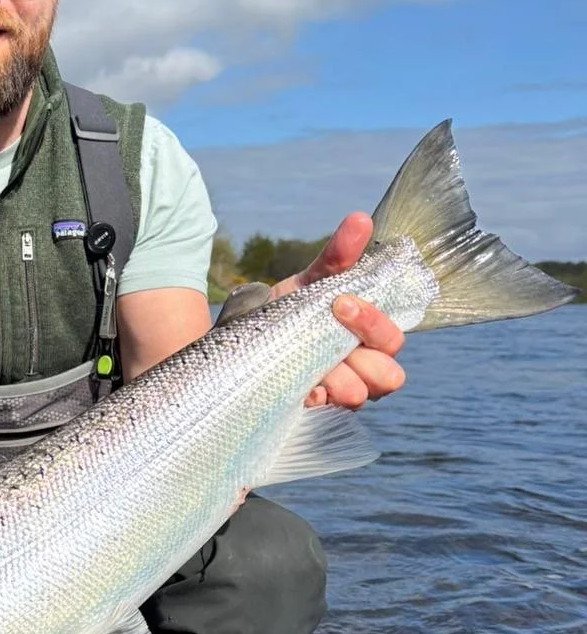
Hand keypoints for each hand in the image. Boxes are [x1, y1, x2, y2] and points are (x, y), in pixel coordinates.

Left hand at [270, 213, 405, 409]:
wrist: (239, 343)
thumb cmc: (287, 311)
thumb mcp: (309, 282)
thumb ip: (337, 256)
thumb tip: (360, 220)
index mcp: (369, 339)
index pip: (393, 339)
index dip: (373, 323)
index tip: (340, 301)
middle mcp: (363, 371)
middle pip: (389, 377)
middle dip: (359, 355)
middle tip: (323, 336)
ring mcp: (340, 395)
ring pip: (360, 396)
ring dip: (337, 380)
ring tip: (310, 367)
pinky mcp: (316, 413)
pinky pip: (325, 413)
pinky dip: (313, 398)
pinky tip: (298, 387)